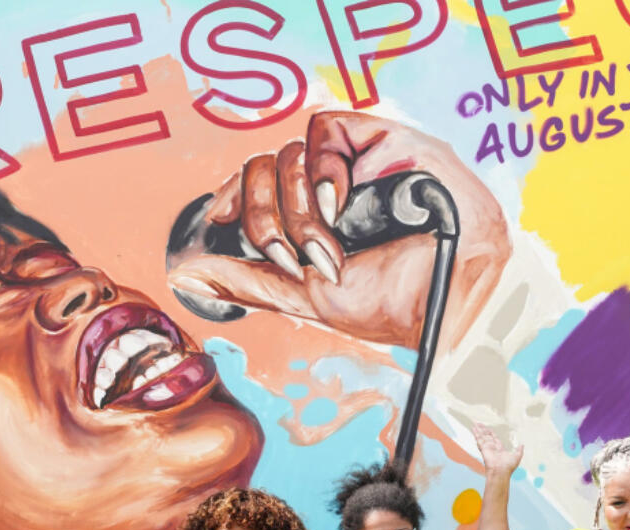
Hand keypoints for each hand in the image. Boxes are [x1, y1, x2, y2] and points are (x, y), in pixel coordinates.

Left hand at [167, 111, 508, 350]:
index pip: (259, 178)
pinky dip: (320, 166)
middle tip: (292, 257)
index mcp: (315, 211)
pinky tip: (337, 203)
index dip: (233, 192)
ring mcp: (359, 158)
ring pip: (288, 151)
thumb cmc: (387, 304)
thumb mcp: (302, 295)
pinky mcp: (388, 139)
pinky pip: (326, 126)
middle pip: (265, 166)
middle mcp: (334, 180)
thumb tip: (188, 274)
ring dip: (297, 209)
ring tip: (328, 247)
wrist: (442, 304)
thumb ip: (247, 279)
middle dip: (265, 218)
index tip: (217, 218)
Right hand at [472, 422, 521, 475]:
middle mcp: (492, 447)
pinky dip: (476, 433)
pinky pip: (479, 439)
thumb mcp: (517, 456)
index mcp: (499, 449)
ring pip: (482, 436)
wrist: (501, 472)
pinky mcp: (483, 448)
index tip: (488, 429)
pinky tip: (473, 428)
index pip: (494, 438)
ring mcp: (487, 447)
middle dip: (483, 430)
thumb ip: (519, 450)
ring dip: (478, 430)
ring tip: (475, 423)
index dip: (491, 433)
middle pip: (487, 436)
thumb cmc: (508, 466)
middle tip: (480, 424)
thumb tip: (522, 445)